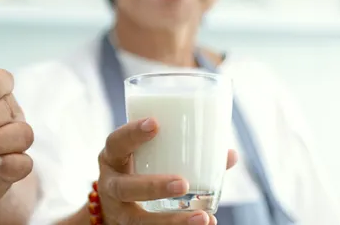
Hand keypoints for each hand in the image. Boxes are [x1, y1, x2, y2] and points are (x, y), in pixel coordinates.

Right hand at [97, 118, 237, 224]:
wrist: (113, 207)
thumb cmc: (137, 171)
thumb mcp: (148, 158)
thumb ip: (181, 152)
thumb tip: (229, 154)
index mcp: (113, 158)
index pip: (116, 143)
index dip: (132, 133)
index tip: (155, 123)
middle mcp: (110, 185)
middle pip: (124, 187)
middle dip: (153, 186)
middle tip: (182, 183)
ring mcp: (118, 211)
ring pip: (137, 220)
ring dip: (171, 220)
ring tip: (203, 217)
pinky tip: (204, 223)